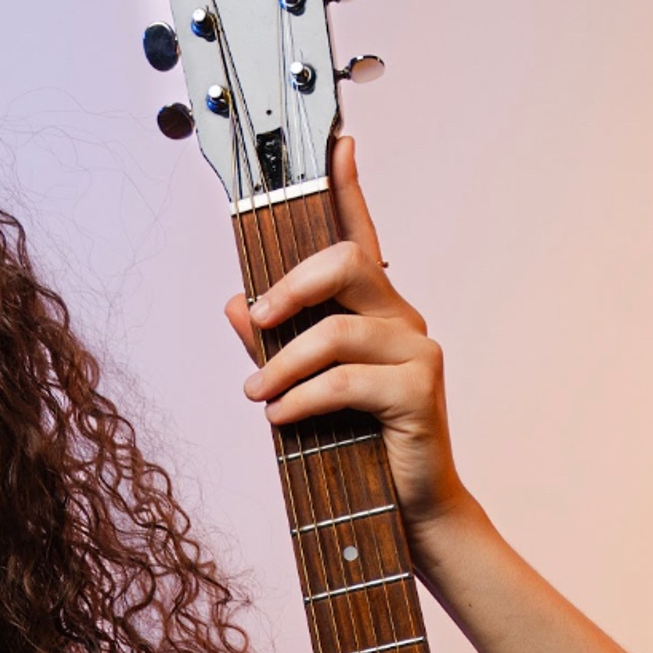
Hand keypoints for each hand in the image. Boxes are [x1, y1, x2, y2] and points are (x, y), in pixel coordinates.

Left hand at [225, 131, 469, 539]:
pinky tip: (280, 418)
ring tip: (257, 397)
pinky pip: (346, 380)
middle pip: (346, 263)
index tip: (338, 142)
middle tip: (256, 323)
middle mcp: (402, 318)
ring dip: (283, 364)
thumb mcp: (305, 390)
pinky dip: (303, 398)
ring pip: (336, 331)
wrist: (407, 510)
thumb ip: (273, 346)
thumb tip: (232, 303)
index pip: (362, 234)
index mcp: (377, 309)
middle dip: (289, 288)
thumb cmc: (357, 448)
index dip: (350, 185)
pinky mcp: (419, 390)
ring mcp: (417, 350)